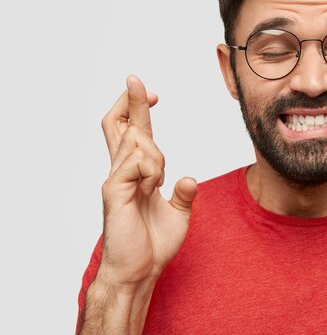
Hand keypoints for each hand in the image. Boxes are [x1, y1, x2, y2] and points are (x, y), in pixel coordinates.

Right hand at [98, 75, 197, 288]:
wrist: (140, 270)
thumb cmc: (153, 244)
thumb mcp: (178, 214)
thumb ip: (183, 194)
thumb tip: (189, 178)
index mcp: (137, 174)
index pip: (133, 133)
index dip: (140, 111)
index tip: (153, 94)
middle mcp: (123, 171)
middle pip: (119, 125)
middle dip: (130, 100)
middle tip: (136, 80)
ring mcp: (116, 179)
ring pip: (135, 141)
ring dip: (155, 153)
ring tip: (158, 182)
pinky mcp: (114, 191)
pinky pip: (135, 162)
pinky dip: (151, 168)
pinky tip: (153, 187)